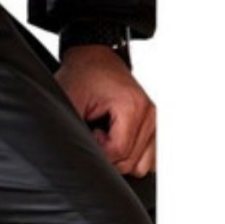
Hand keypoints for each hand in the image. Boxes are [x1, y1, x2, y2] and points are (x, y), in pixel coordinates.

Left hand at [55, 45, 155, 177]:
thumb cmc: (83, 76)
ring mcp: (154, 121)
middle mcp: (150, 113)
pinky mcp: (152, 127)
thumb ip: (74, 131)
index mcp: (133, 106)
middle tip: (96, 132)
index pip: (119, 153)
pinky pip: (148, 158)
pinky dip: (131, 156)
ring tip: (106, 135)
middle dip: (108, 156)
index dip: (98, 151)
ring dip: (120, 157)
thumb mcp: (70, 101)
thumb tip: (76, 154)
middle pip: (131, 162)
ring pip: (142, 164)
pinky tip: (116, 139)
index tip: (90, 132)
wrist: (94, 59)